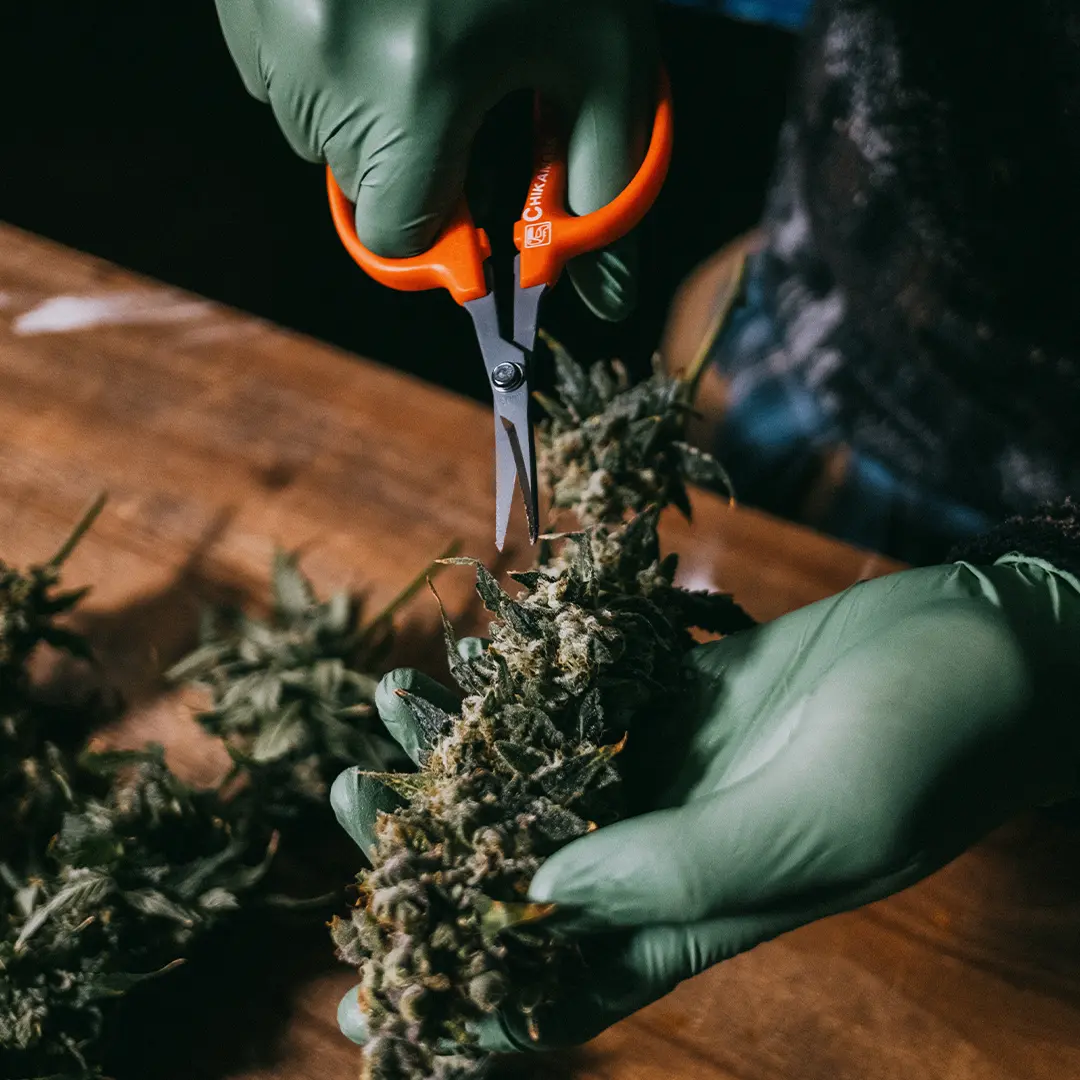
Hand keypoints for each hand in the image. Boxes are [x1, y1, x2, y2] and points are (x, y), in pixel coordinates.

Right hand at [215, 0, 656, 320]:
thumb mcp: (601, 54)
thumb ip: (604, 182)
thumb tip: (606, 295)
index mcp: (413, 90)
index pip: (392, 234)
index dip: (434, 228)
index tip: (463, 204)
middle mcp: (322, 61)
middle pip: (356, 181)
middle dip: (410, 155)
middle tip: (453, 79)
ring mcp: (268, 20)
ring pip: (312, 126)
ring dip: (364, 105)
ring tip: (412, 24)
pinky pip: (276, 65)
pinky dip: (322, 54)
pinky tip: (367, 0)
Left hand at [331, 557, 1079, 1051]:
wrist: (984, 642)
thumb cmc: (929, 740)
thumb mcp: (822, 816)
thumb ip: (687, 863)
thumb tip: (541, 888)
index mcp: (705, 911)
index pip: (565, 983)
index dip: (467, 995)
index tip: (370, 988)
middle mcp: (671, 848)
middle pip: (522, 871)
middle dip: (428, 844)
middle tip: (341, 796)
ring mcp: (669, 769)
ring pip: (536, 779)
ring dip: (459, 749)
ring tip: (385, 699)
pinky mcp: (676, 699)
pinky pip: (576, 704)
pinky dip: (517, 688)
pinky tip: (464, 657)